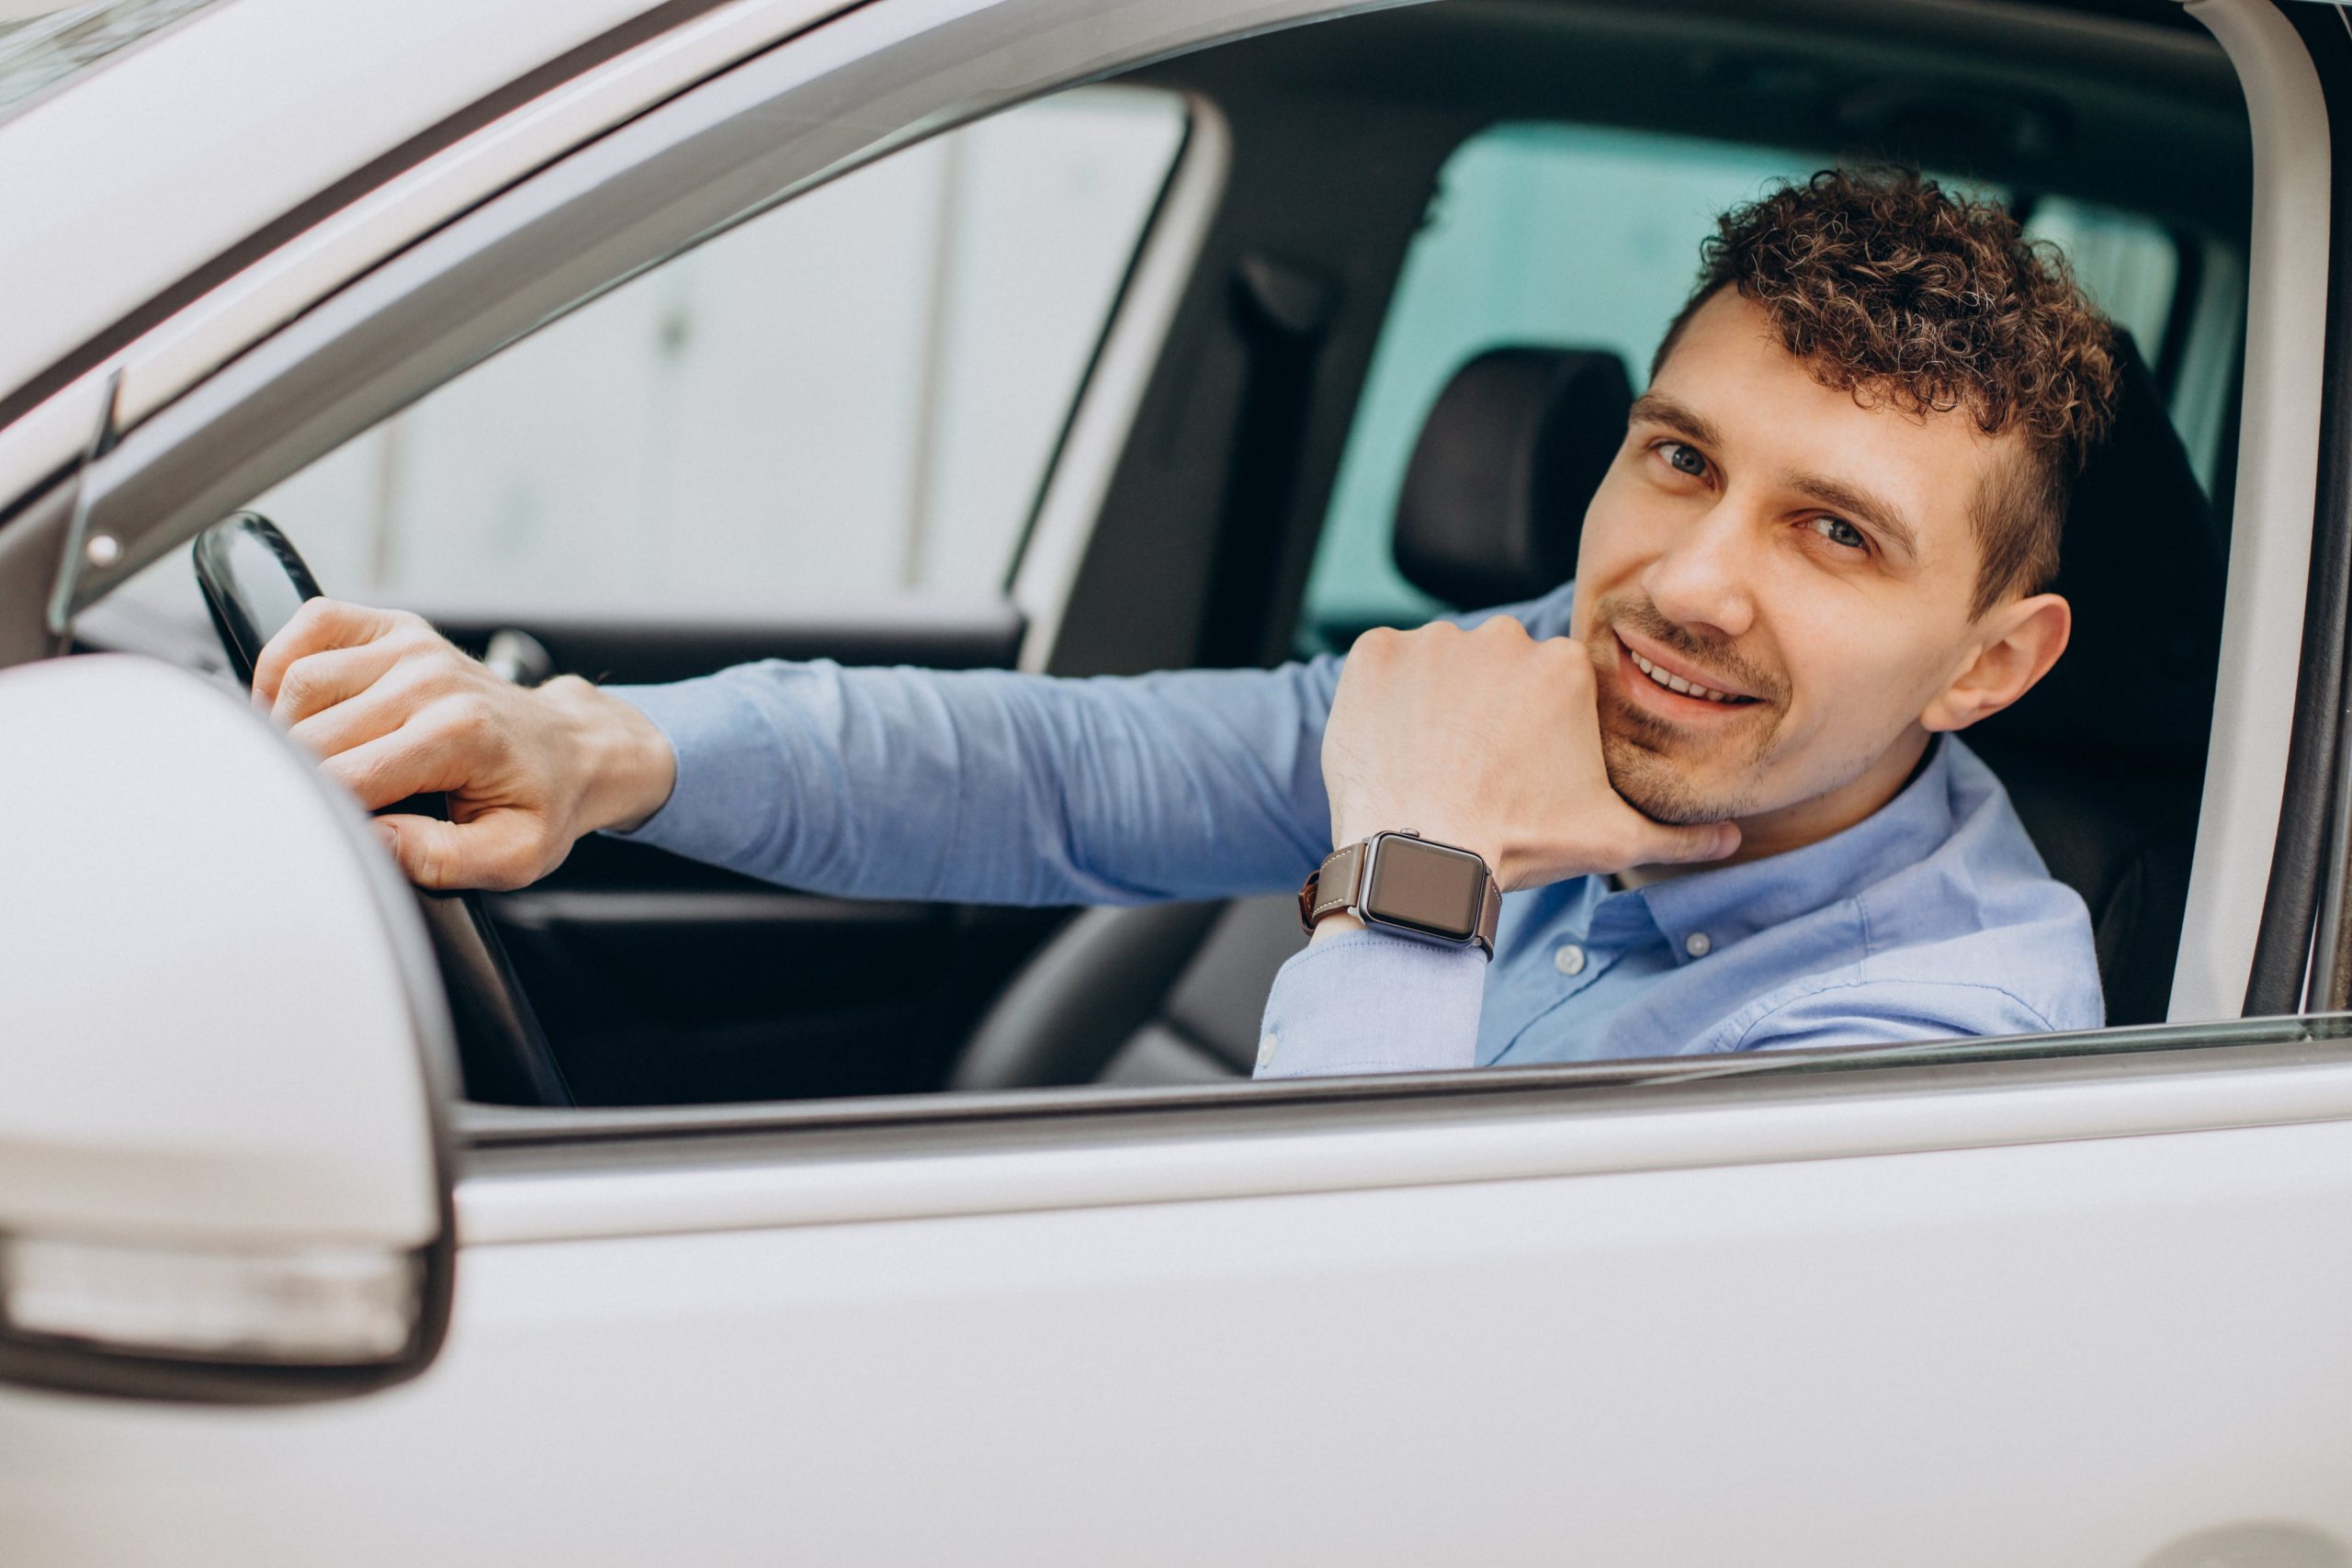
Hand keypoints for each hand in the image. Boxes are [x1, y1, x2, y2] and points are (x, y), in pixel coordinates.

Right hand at [252, 600, 674, 889]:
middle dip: (301, 781)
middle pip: (312, 735)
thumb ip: (440, 858)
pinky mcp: (398, 629)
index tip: (319, 838)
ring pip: (299, 682)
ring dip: (284, 727)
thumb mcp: (512, 855)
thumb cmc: (541, 803)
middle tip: (318, 811)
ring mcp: (413, 648)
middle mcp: (432, 680)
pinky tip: (298, 707)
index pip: (346, 779)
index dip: (320, 817)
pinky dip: (286, 663)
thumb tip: (370, 839)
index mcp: (460, 734)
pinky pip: (314, 623)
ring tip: (310, 766)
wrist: (574, 748)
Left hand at [1320, 616, 1737, 895]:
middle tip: (1473, 766)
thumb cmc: (1517, 844)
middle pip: (1495, 666)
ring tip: (1432, 760)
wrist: (1422, 857)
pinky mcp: (1374, 653)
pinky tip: (1394, 744)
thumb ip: (1678, 835)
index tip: (1517, 766)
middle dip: (1485, 708)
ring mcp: (1434, 640)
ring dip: (1434, 700)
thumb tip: (1732, 838)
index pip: (1548, 682)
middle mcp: (1504, 637)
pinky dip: (1384, 696)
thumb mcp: (1611, 841)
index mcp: (1565, 666)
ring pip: (1439, 663)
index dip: (1532, 728)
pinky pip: (1382, 662)